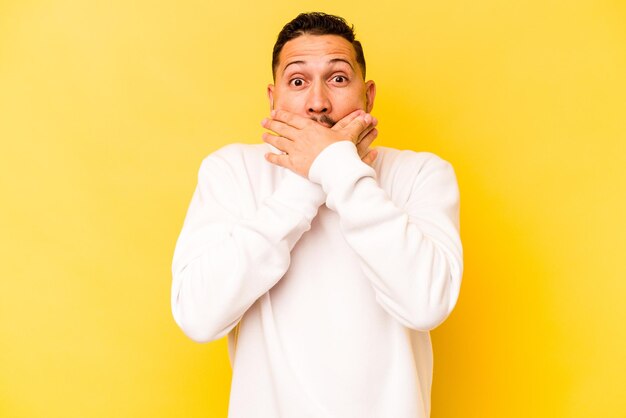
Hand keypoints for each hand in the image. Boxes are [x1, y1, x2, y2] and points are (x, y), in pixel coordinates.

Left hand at [261, 109, 378, 177]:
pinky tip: (266, 156)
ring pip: (278, 142)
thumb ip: (355, 126)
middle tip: (264, 121)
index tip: (275, 112)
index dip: (282, 115)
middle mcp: (300, 137)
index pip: (293, 119)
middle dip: (272, 124)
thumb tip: (368, 117)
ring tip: (263, 135)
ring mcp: (296, 150)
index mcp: (311, 128)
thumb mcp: (348, 136)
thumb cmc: (342, 151)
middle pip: (282, 128)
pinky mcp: (294, 164)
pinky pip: (280, 160)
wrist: (337, 168)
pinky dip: (272, 157)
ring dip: (270, 138)